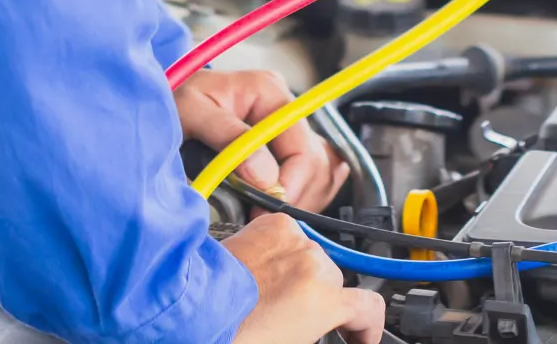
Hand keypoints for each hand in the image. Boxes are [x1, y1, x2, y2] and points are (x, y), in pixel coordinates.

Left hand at [176, 69, 348, 209]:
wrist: (155, 108)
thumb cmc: (172, 103)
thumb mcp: (191, 111)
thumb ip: (228, 138)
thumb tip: (266, 177)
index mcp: (269, 91)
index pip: (302, 146)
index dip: (289, 184)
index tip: (263, 210)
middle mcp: (284, 107)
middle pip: (315, 163)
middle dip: (291, 197)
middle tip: (258, 219)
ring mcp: (286, 129)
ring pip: (320, 174)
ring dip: (296, 200)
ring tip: (260, 213)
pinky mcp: (283, 149)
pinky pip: (313, 179)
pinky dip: (299, 198)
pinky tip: (269, 205)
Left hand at [224, 212, 384, 343]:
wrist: (187, 312)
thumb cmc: (233, 334)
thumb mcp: (289, 341)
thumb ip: (315, 329)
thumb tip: (318, 329)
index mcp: (321, 298)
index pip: (368, 309)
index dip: (367, 330)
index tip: (359, 338)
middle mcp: (312, 261)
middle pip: (336, 282)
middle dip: (324, 303)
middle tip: (301, 324)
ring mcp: (291, 238)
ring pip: (313, 259)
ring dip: (303, 277)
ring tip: (274, 298)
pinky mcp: (270, 225)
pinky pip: (292, 240)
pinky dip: (285, 255)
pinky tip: (265, 274)